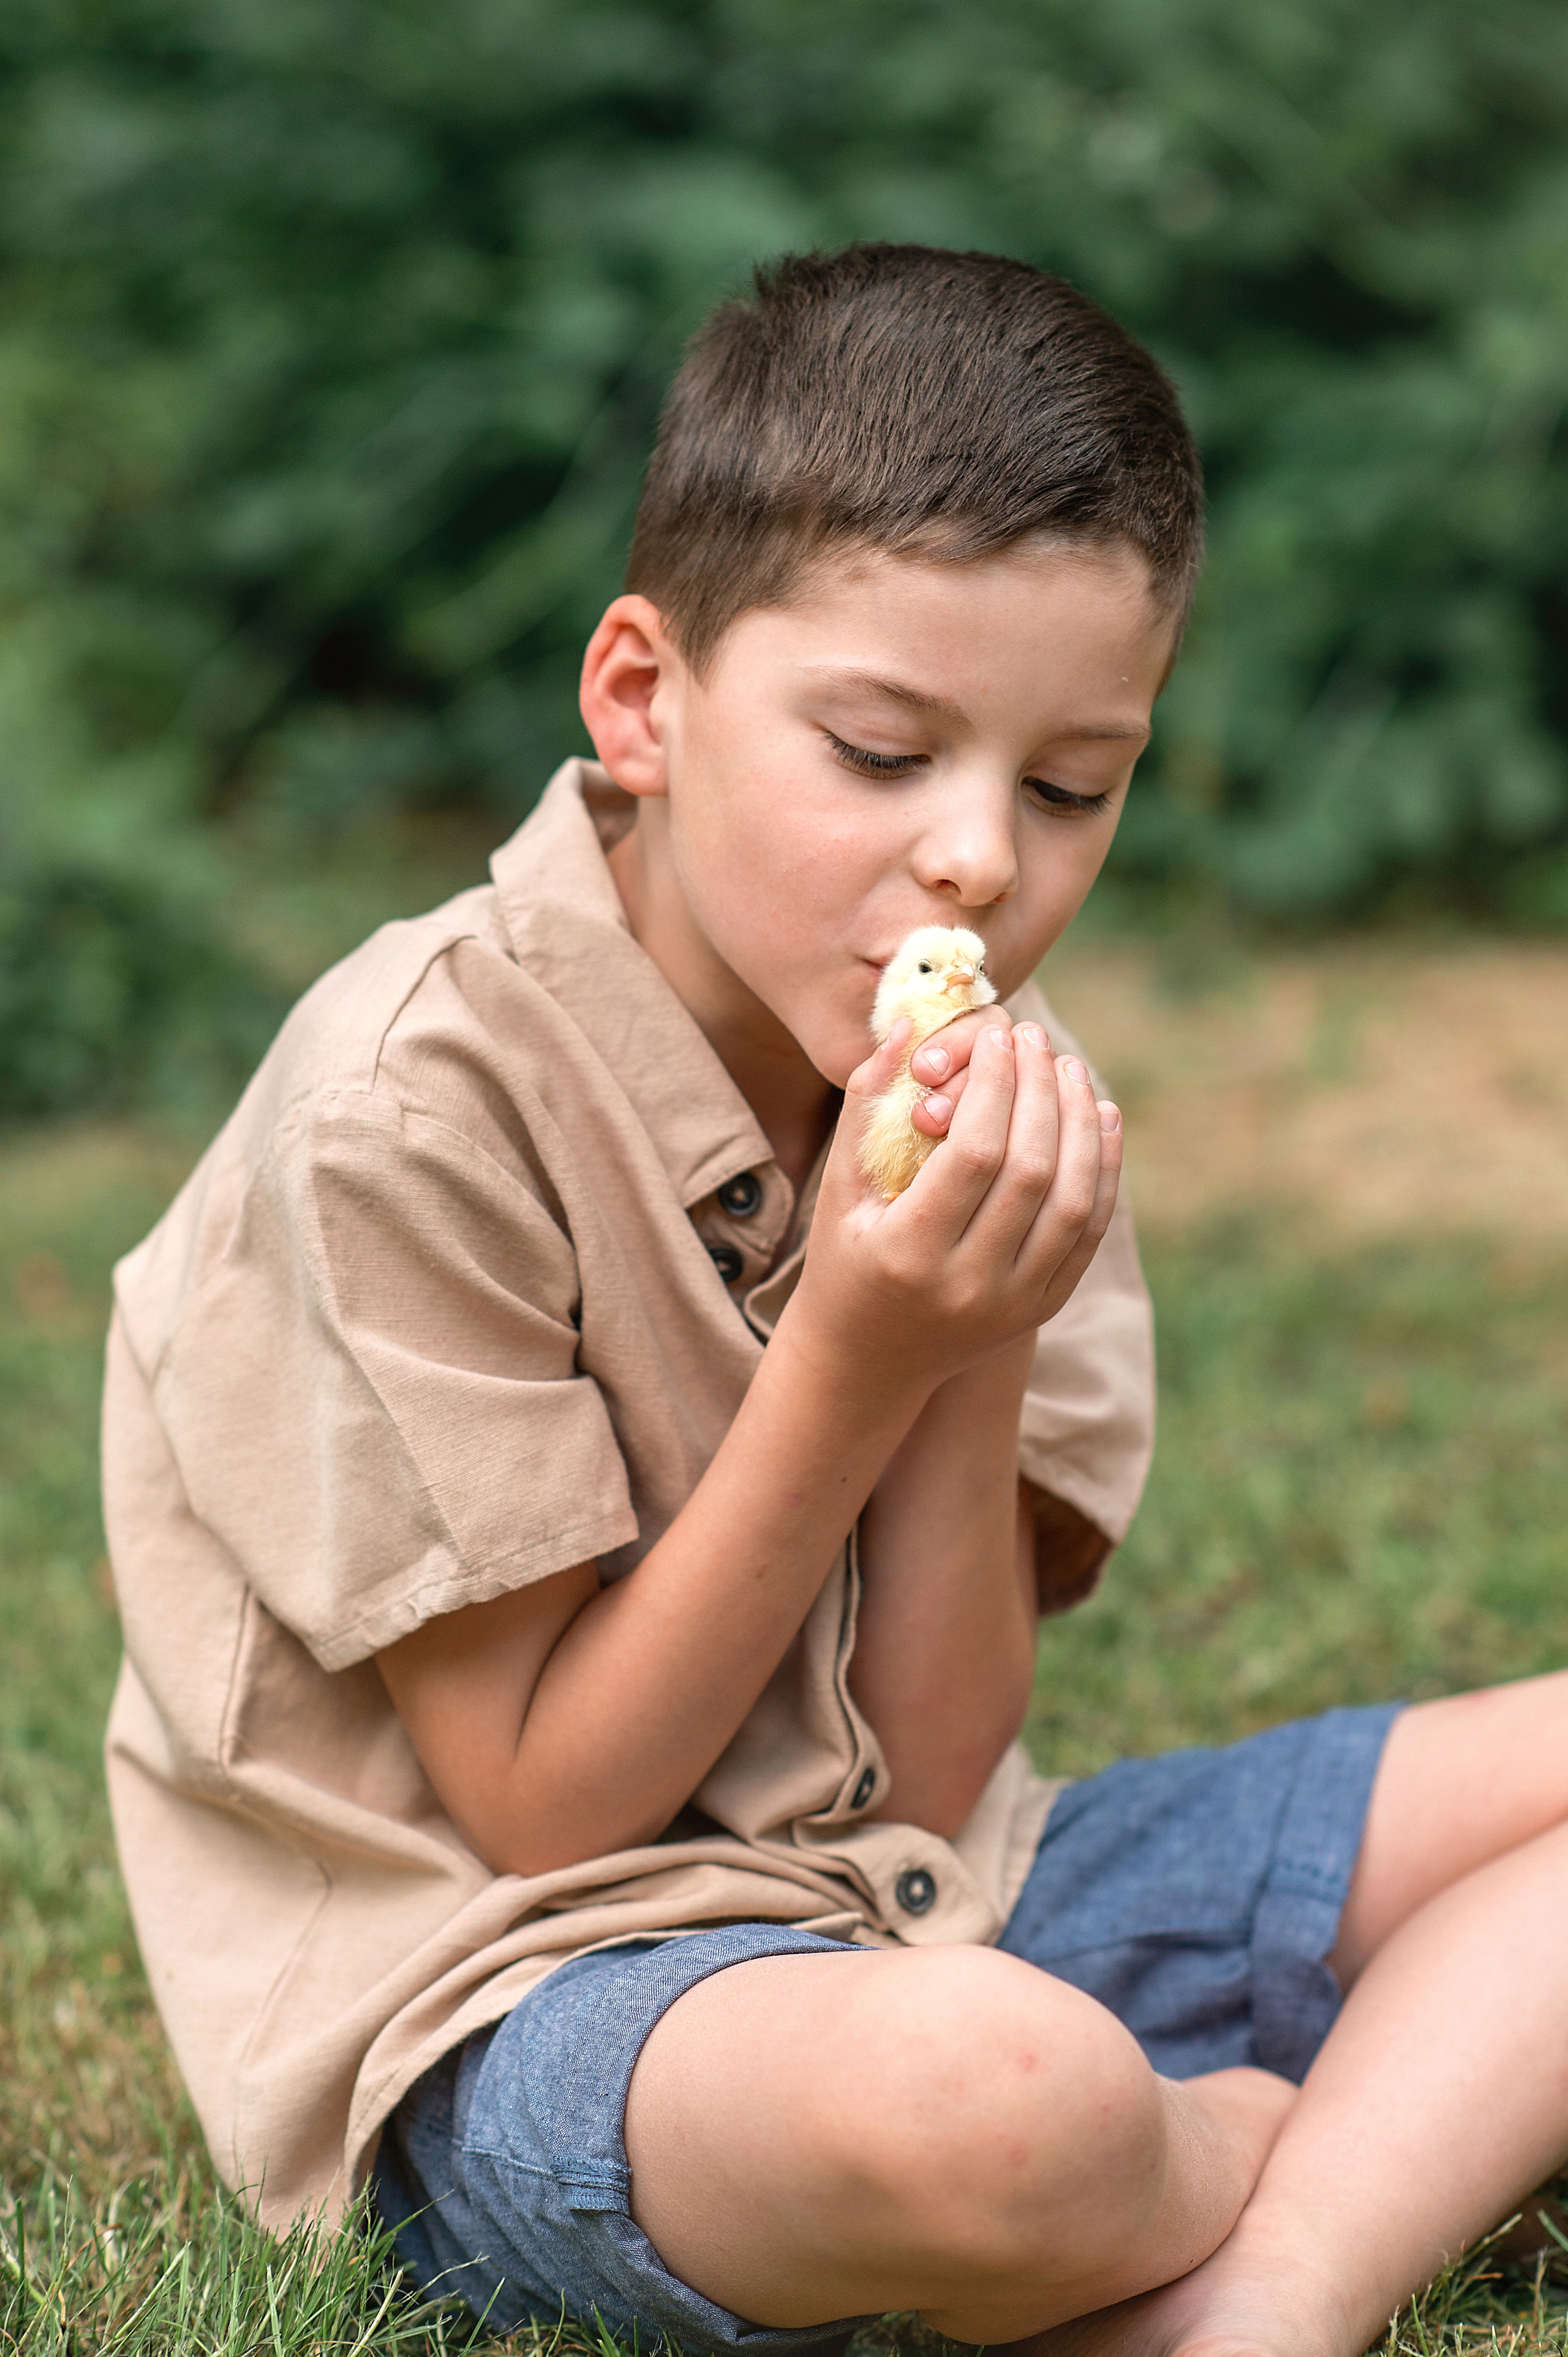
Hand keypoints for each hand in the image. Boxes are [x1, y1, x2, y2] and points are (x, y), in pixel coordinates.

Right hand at [786, 1016, 1121, 1402]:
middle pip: (1032, 1171)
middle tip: (1037, 1039)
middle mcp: (968, 1286)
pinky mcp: (1044, 1308)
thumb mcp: (839, 1187)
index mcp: (909, 1253)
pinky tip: (1099, 1118)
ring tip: (1070, 1068)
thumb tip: (906, 1024)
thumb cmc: (844, 1258)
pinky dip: (1104, 1170)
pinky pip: (1090, 1232)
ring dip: (1080, 1125)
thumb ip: (867, 1102)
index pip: (975, 1154)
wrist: (867, 1360)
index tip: (999, 1037)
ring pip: (1074, 1202)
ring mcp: (1014, 1304)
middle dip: (1040, 1092)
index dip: (995, 1086)